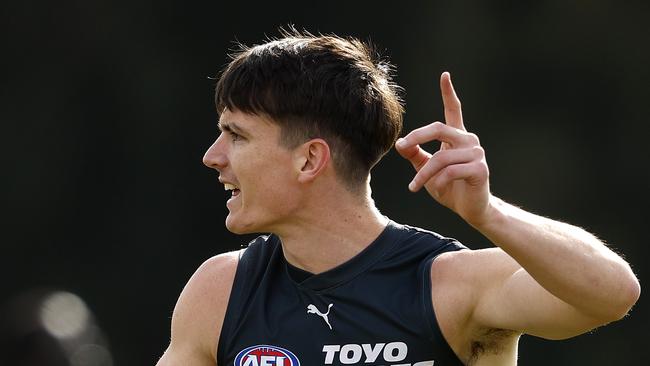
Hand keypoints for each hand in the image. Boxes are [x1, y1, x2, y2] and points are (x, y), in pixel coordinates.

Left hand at [395, 72, 490, 226]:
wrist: (471, 209)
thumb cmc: (450, 187)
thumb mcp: (427, 169)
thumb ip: (415, 154)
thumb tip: (399, 143)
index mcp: (457, 137)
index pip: (454, 110)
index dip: (448, 92)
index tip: (445, 75)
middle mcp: (468, 140)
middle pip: (438, 128)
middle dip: (416, 136)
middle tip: (401, 146)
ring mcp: (476, 153)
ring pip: (440, 157)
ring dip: (423, 174)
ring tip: (413, 187)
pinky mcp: (480, 169)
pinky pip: (451, 171)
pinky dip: (438, 182)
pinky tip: (437, 190)